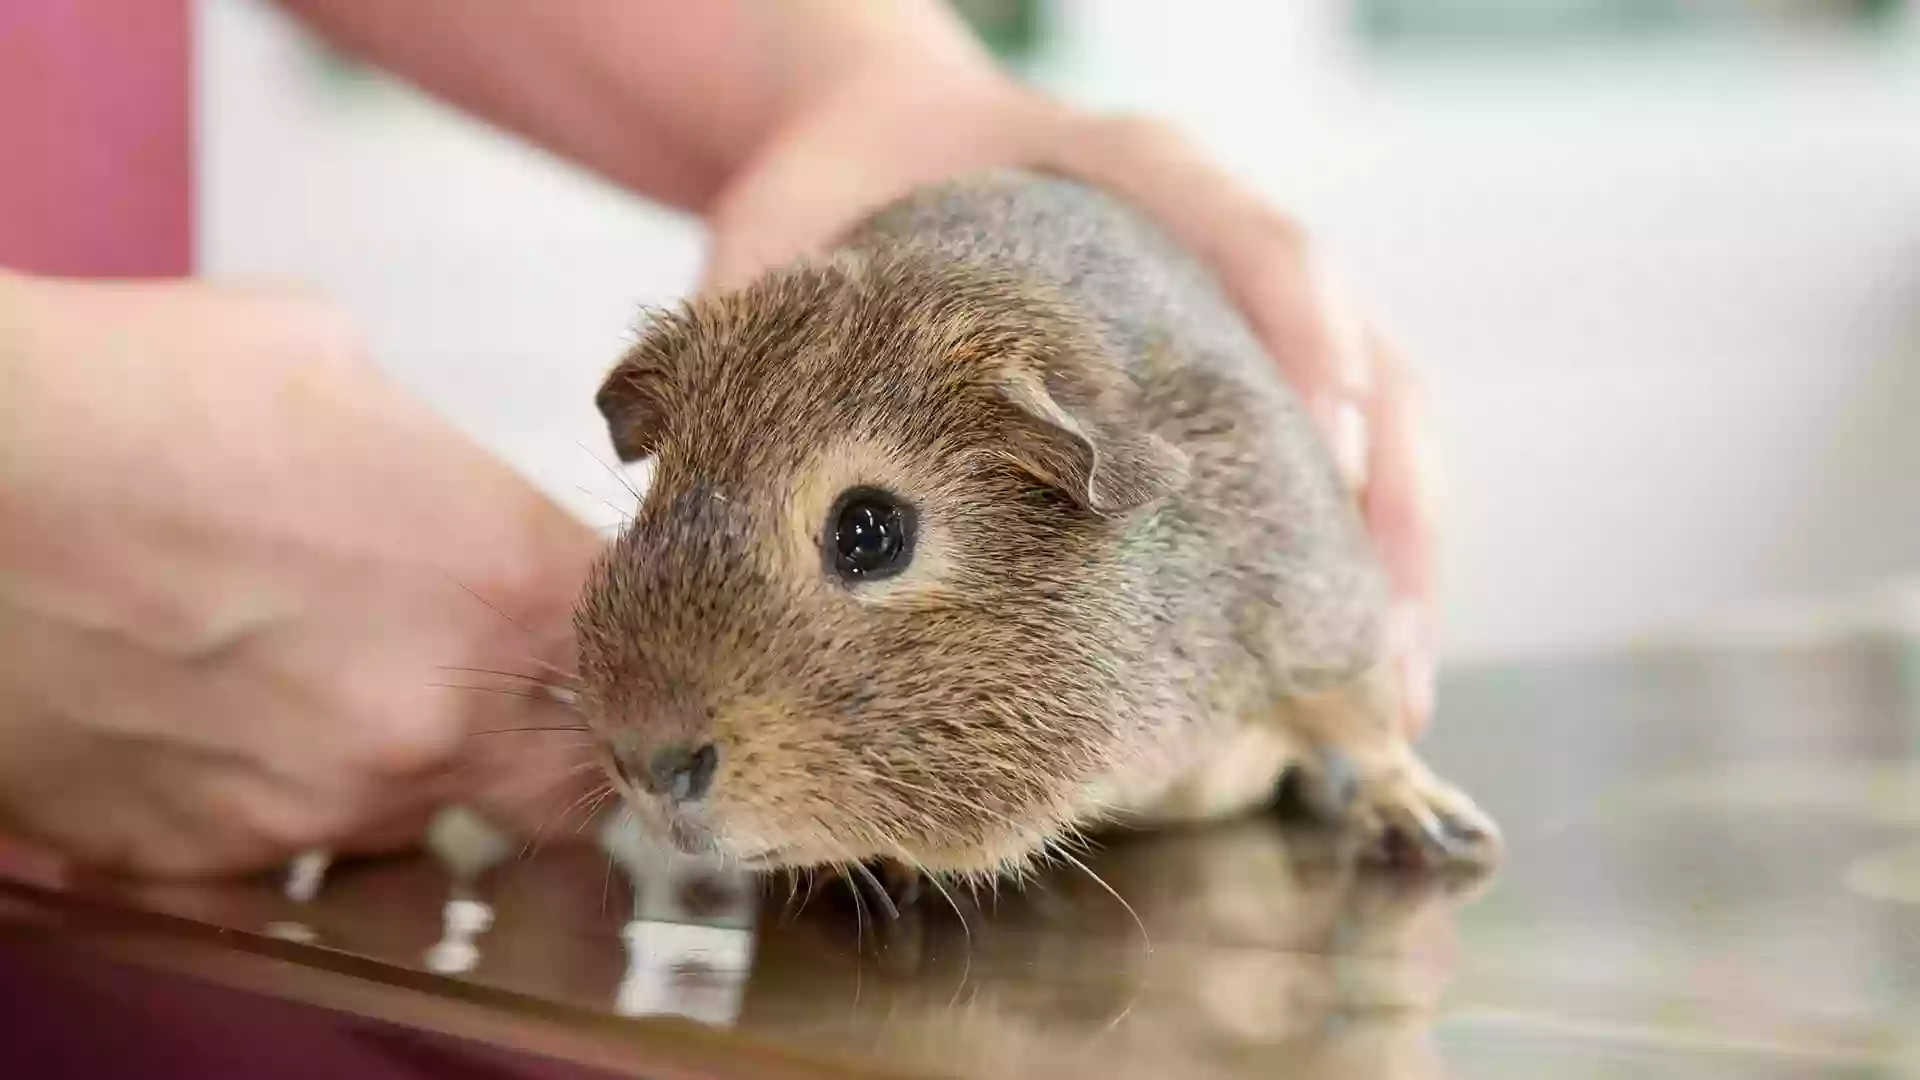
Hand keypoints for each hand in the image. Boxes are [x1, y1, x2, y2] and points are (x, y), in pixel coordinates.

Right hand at [0, 273, 602, 878]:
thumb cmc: (126, 394)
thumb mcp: (336, 368)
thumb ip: (441, 470)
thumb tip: (460, 502)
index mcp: (502, 586)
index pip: (641, 656)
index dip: (624, 643)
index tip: (589, 628)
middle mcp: (431, 719)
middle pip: (560, 779)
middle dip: (540, 735)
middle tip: (476, 674)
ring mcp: (316, 803)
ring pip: (417, 817)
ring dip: (394, 760)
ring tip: (300, 669)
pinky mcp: (198, 855)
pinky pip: (282, 851)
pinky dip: (269, 798)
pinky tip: (215, 717)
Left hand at [700, 73, 1441, 733]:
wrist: (870, 147)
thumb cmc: (845, 193)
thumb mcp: (797, 246)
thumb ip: (759, 334)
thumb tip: (666, 478)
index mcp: (1118, 174)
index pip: (1237, 223)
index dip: (1298, 322)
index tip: (1328, 434)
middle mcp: (1206, 242)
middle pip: (1353, 344)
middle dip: (1386, 491)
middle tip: (1384, 635)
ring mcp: (1233, 316)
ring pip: (1373, 416)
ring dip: (1391, 554)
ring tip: (1388, 696)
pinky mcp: (1226, 387)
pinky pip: (1321, 463)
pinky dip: (1342, 563)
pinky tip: (1341, 671)